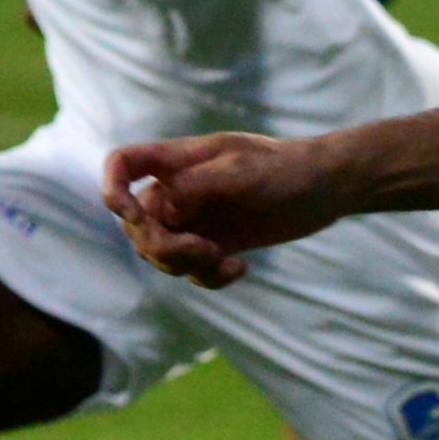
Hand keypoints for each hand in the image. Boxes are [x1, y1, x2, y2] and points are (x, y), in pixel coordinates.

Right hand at [103, 130, 346, 289]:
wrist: (326, 188)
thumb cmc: (285, 168)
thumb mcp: (240, 171)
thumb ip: (196, 186)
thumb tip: (161, 212)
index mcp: (177, 161)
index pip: (122, 165)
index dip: (112, 189)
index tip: (129, 214)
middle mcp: (178, 191)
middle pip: (137, 224)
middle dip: (162, 246)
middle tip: (202, 251)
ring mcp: (195, 220)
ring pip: (161, 253)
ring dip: (186, 265)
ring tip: (224, 260)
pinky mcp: (215, 245)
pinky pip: (192, 271)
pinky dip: (209, 277)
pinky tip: (239, 269)